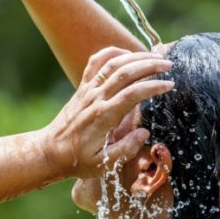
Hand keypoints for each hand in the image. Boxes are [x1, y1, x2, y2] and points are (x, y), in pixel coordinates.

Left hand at [40, 47, 173, 177]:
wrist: (49, 151)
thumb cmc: (76, 160)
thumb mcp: (103, 165)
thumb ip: (126, 150)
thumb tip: (145, 133)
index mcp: (103, 117)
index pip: (132, 94)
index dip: (153, 87)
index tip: (170, 85)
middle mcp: (95, 99)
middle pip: (125, 73)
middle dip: (149, 65)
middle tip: (169, 65)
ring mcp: (87, 91)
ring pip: (112, 64)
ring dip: (135, 56)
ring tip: (155, 57)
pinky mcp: (82, 88)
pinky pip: (95, 63)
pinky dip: (111, 53)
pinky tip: (127, 53)